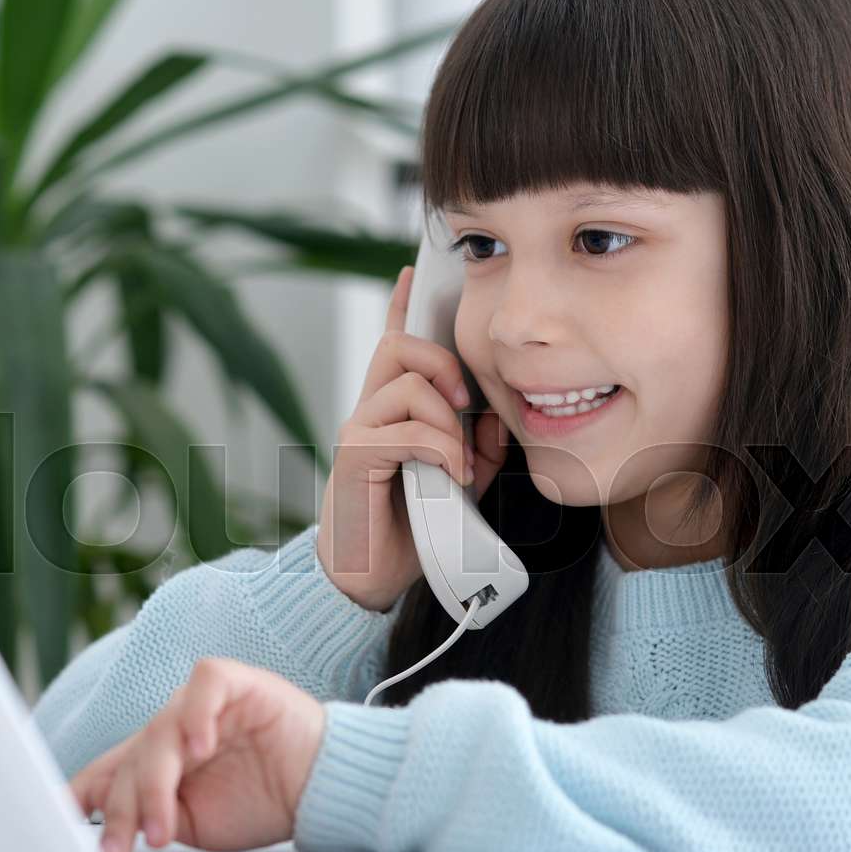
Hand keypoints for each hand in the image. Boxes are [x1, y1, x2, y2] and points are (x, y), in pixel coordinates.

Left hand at [68, 657, 326, 851]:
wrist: (325, 790)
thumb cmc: (266, 803)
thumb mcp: (196, 824)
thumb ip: (153, 817)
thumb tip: (103, 834)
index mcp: (159, 760)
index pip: (108, 769)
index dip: (80, 792)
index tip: (57, 823)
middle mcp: (173, 728)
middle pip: (130, 759)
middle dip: (120, 811)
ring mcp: (202, 703)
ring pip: (160, 731)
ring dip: (156, 786)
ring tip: (163, 830)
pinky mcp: (237, 683)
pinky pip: (205, 685)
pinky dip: (198, 715)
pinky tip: (200, 750)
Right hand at [318, 265, 510, 611]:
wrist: (370, 579)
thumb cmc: (411, 530)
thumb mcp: (460, 480)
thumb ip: (476, 445)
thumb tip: (495, 418)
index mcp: (391, 412)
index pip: (392, 344)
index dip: (401, 306)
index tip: (412, 273)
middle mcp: (368, 412)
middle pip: (399, 345)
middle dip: (444, 362)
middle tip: (466, 404)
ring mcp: (358, 431)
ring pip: (409, 384)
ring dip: (448, 422)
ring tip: (458, 463)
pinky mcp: (355, 456)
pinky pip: (407, 428)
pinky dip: (439, 449)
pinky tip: (449, 476)